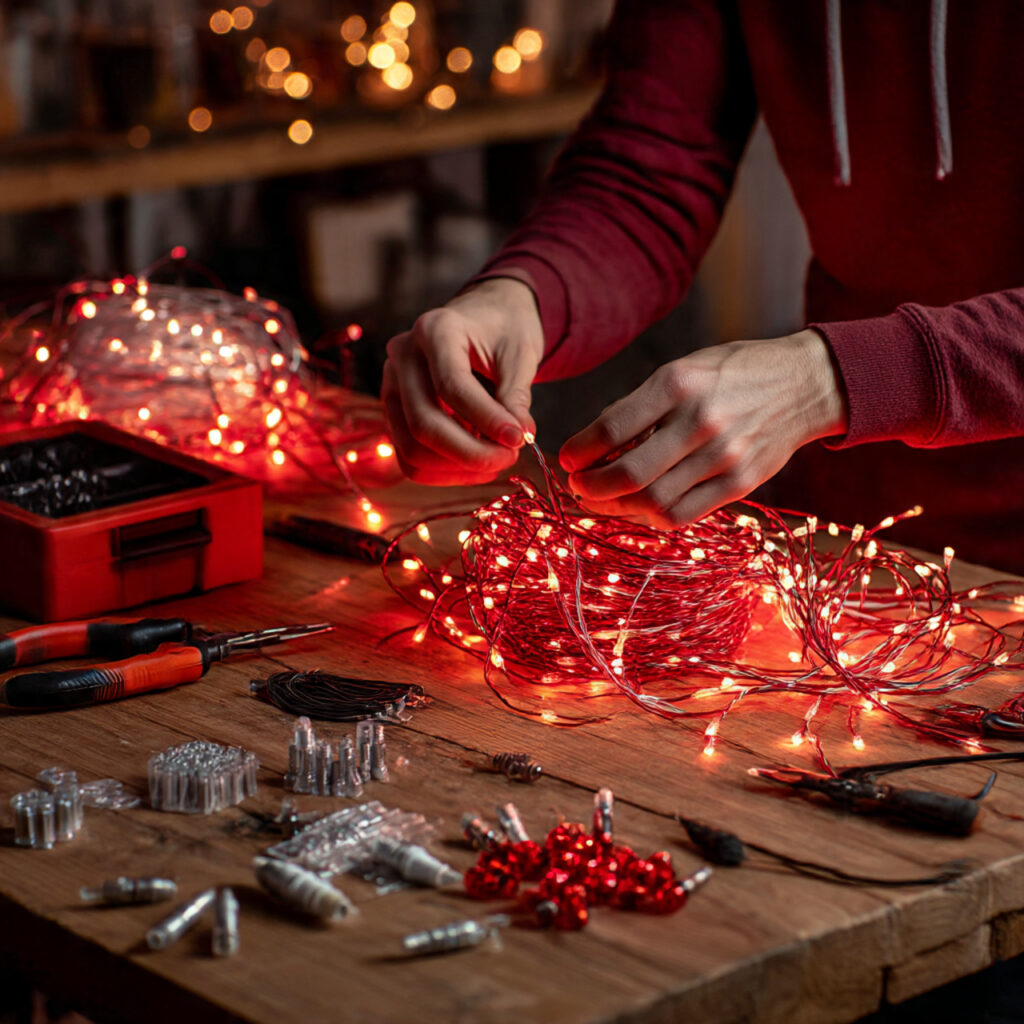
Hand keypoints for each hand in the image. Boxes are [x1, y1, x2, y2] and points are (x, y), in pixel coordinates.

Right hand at [381, 278, 544, 484]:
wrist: (483, 319)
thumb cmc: (503, 330)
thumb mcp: (520, 354)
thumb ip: (516, 396)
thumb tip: (520, 438)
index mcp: (434, 330)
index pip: (452, 387)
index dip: (487, 420)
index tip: (520, 439)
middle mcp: (402, 356)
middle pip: (424, 424)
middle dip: (472, 453)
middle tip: (510, 458)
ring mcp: (391, 386)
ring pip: (412, 449)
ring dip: (458, 468)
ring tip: (496, 460)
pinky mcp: (394, 413)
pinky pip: (410, 458)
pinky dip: (444, 472)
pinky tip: (476, 464)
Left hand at [558, 330, 846, 526]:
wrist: (805, 383)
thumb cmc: (733, 373)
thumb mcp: (684, 369)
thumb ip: (642, 405)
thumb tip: (594, 444)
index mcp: (678, 384)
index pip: (611, 429)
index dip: (579, 451)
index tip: (567, 459)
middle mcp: (699, 421)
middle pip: (628, 474)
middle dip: (590, 487)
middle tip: (578, 486)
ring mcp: (723, 456)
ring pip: (652, 501)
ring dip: (616, 507)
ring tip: (603, 500)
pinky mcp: (741, 483)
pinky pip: (683, 514)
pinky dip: (652, 516)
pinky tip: (639, 507)